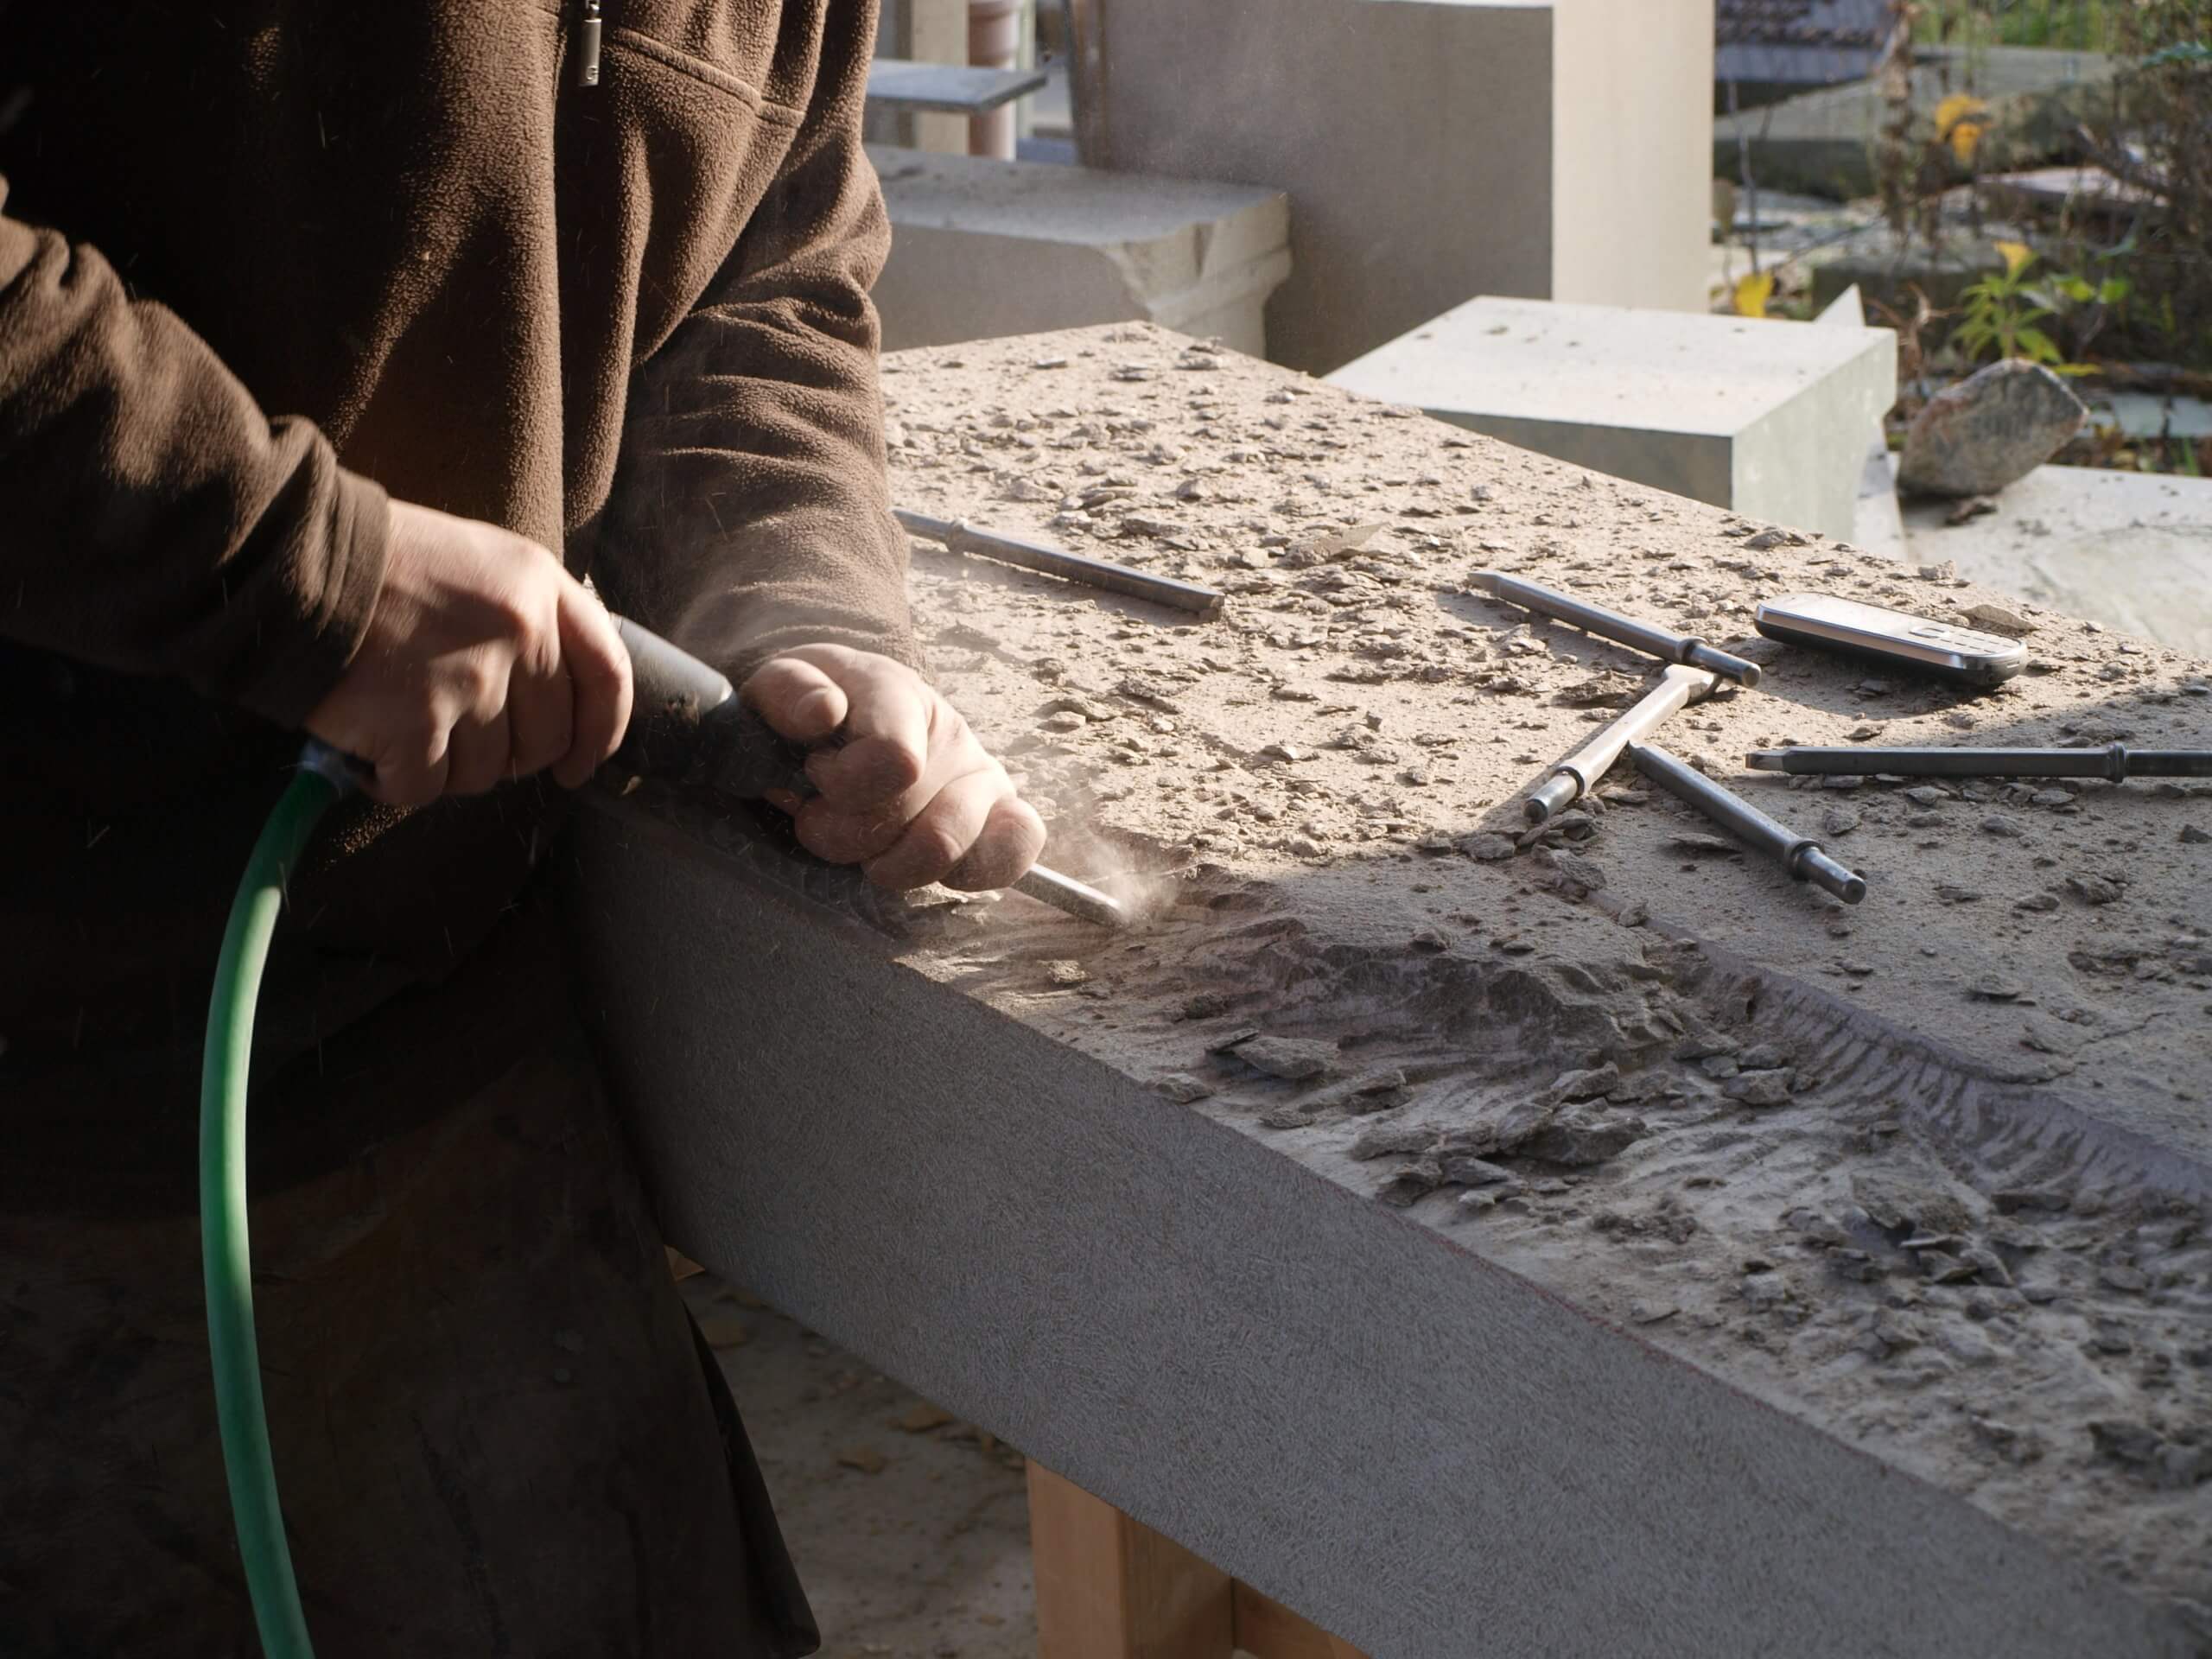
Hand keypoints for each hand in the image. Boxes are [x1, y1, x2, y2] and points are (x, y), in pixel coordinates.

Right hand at [306, 500, 633, 804]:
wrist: (292, 560)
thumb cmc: (382, 565)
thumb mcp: (480, 563)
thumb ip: (527, 620)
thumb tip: (551, 702)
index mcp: (541, 587)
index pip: (608, 676)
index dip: (600, 732)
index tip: (579, 763)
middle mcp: (519, 634)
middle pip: (544, 739)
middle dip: (503, 755)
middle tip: (452, 735)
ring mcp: (470, 680)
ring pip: (485, 772)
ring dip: (443, 764)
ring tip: (401, 720)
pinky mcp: (416, 723)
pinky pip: (424, 787)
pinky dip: (393, 780)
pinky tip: (371, 747)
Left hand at [742, 645, 1044, 891]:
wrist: (848, 715)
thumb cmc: (810, 710)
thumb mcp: (780, 686)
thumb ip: (787, 692)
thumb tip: (824, 712)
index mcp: (897, 694)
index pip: (893, 759)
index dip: (842, 787)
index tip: (811, 775)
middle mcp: (952, 733)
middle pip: (902, 818)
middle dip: (843, 835)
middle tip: (820, 813)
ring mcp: (983, 776)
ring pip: (947, 848)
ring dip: (889, 864)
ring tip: (866, 842)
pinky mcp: (1005, 815)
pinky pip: (1015, 852)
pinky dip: (967, 872)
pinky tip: (919, 860)